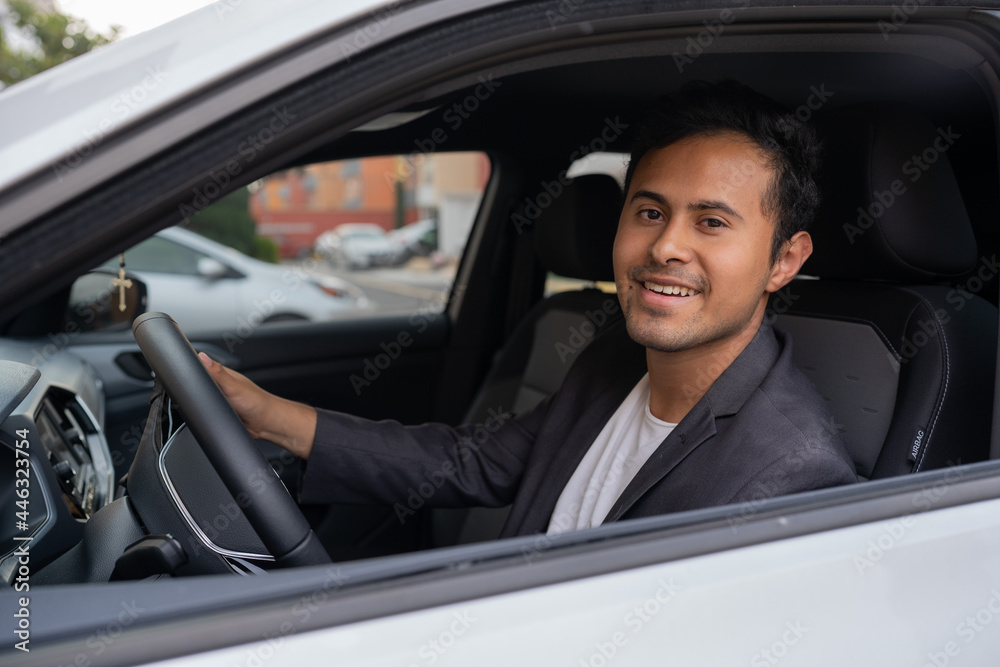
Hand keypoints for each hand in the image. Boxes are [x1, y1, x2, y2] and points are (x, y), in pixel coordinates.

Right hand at [198, 352, 316, 458]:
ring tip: (201, 405)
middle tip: (192, 393)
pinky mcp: (220, 413)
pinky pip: (207, 412)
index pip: (201, 367)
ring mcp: (220, 400)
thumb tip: (202, 356)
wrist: (266, 424)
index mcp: (222, 375)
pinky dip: (205, 414)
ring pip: (201, 400)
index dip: (190, 368)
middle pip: (199, 384)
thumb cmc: (256, 402)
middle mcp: (220, 386)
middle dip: (192, 389)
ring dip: (199, 403)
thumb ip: (218, 373)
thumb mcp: (233, 386)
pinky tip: (206, 415)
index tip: (183, 372)